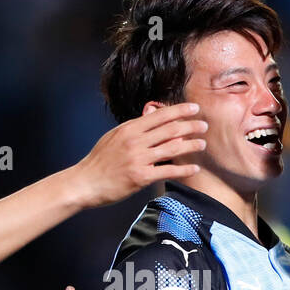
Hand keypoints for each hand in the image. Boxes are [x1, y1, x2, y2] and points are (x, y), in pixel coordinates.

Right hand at [68, 103, 206, 207]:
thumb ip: (134, 128)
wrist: (85, 182)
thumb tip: (152, 117)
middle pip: (170, 129)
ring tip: (202, 144)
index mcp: (130, 128)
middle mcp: (136, 141)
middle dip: (191, 126)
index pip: (160, 115)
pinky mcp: (141, 177)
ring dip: (191, 145)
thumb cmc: (99, 161)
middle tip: (204, 125)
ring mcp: (139, 159)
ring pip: (172, 148)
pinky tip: (194, 168)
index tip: (194, 108)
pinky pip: (168, 171)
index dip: (180, 110)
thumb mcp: (114, 137)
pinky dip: (184, 170)